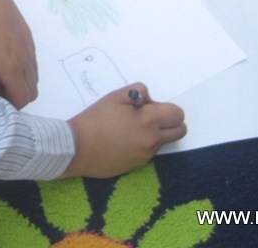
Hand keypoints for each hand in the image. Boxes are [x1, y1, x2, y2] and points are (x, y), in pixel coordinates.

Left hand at [0, 0, 37, 107]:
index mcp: (13, 66)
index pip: (21, 101)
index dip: (8, 107)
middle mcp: (27, 59)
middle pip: (31, 93)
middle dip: (15, 98)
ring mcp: (30, 47)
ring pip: (33, 78)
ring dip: (20, 84)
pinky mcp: (29, 37)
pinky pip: (32, 64)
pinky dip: (23, 71)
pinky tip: (4, 60)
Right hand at [63, 84, 186, 178]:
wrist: (77, 147)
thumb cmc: (95, 119)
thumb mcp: (114, 97)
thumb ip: (137, 92)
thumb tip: (148, 99)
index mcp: (149, 120)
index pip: (178, 114)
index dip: (166, 108)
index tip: (148, 106)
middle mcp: (153, 140)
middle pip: (180, 131)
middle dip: (169, 122)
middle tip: (147, 117)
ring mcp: (146, 155)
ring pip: (163, 141)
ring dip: (155, 133)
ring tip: (129, 129)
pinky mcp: (138, 165)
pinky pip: (149, 152)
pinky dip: (142, 145)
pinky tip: (122, 141)